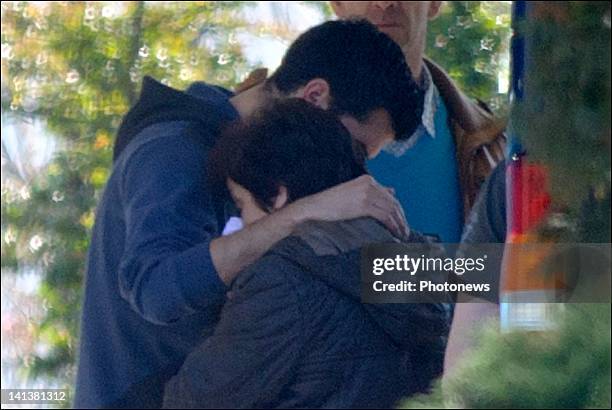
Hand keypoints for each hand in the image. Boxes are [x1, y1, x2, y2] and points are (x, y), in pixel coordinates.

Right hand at [289, 175, 409, 238]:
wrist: (314, 206)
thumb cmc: (331, 203)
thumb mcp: (354, 193)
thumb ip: (373, 191)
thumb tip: (393, 191)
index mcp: (368, 180)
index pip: (390, 196)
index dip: (398, 211)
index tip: (402, 223)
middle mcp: (369, 184)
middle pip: (393, 202)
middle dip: (401, 218)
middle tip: (405, 231)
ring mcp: (366, 193)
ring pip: (390, 209)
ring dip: (399, 224)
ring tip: (402, 235)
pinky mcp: (362, 204)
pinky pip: (383, 215)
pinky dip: (391, 225)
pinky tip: (393, 233)